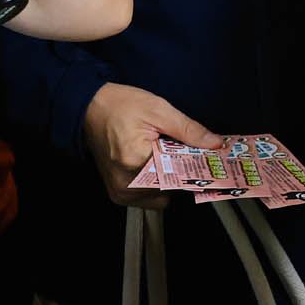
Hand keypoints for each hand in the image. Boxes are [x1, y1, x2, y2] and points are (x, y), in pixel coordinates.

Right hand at [82, 83, 224, 206]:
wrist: (90, 108)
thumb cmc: (120, 106)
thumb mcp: (159, 110)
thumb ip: (189, 130)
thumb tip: (215, 144)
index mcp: (136, 161)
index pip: (180, 177)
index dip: (198, 169)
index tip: (212, 163)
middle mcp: (126, 183)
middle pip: (172, 189)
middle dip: (183, 172)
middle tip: (187, 153)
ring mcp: (120, 191)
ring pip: (162, 196)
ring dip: (169, 179)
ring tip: (166, 156)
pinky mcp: (118, 194)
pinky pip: (148, 198)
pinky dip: (157, 184)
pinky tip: (155, 164)